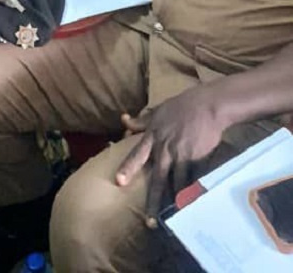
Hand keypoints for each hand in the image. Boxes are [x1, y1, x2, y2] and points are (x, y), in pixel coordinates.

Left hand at [115, 86, 227, 226]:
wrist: (207, 105)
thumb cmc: (181, 107)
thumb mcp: (158, 111)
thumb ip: (141, 121)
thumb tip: (123, 120)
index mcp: (153, 136)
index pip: (137, 154)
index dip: (128, 168)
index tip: (119, 181)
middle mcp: (164, 147)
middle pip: (157, 178)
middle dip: (153, 201)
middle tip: (149, 221)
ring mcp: (181, 154)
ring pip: (176, 183)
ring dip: (174, 201)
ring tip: (173, 219)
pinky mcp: (197, 158)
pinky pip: (193, 179)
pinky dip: (191, 192)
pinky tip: (191, 205)